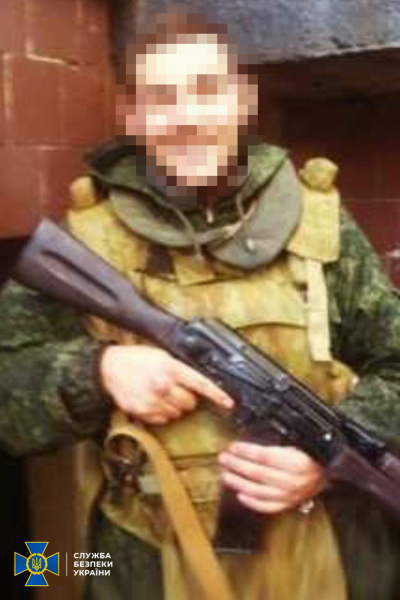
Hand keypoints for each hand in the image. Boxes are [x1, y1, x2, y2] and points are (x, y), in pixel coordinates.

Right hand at [100, 345, 232, 424]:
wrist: (110, 368)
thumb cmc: (137, 359)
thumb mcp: (162, 355)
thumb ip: (180, 369)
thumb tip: (197, 382)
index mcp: (171, 368)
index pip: (200, 384)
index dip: (217, 395)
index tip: (228, 403)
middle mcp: (163, 386)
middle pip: (190, 403)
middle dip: (188, 399)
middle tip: (176, 390)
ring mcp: (153, 401)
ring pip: (177, 413)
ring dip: (174, 407)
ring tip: (161, 394)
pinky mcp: (143, 412)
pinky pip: (163, 419)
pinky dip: (162, 413)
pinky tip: (153, 401)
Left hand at [218, 442, 325, 513]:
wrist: (331, 470)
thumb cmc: (314, 453)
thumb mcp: (300, 441)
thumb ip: (278, 441)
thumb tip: (253, 438)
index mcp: (296, 462)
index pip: (265, 456)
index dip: (246, 451)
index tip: (233, 447)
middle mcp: (293, 481)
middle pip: (259, 473)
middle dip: (237, 466)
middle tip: (224, 459)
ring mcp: (291, 494)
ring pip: (260, 491)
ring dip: (239, 484)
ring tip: (226, 475)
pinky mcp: (290, 503)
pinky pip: (268, 506)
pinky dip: (253, 502)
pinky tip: (240, 495)